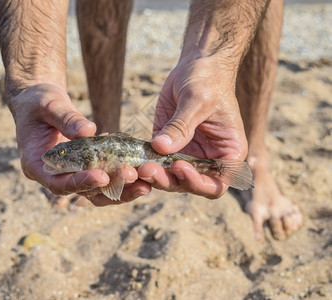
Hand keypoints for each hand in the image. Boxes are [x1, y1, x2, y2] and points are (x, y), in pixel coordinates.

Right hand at [11, 84, 149, 205]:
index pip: (60, 184)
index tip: (102, 176)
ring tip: (145, 183)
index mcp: (37, 166)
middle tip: (133, 177)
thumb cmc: (38, 102)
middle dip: (110, 187)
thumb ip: (66, 118)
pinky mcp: (84, 168)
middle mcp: (54, 176)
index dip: (81, 182)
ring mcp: (70, 174)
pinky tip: (140, 169)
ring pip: (98, 191)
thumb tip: (89, 130)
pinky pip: (104, 177)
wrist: (40, 102)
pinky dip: (121, 176)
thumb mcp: (48, 105)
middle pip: (83, 193)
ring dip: (122, 189)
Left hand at [138, 55, 247, 198]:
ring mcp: (186, 153)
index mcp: (227, 153)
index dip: (198, 183)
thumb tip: (161, 148)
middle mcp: (207, 159)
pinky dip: (143, 163)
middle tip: (148, 170)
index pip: (216, 184)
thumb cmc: (208, 79)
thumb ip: (181, 126)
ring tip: (137, 168)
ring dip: (153, 176)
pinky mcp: (166, 145)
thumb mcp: (197, 100)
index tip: (179, 167)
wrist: (197, 64)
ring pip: (169, 177)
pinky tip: (131, 161)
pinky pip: (155, 160)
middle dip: (169, 181)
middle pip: (188, 184)